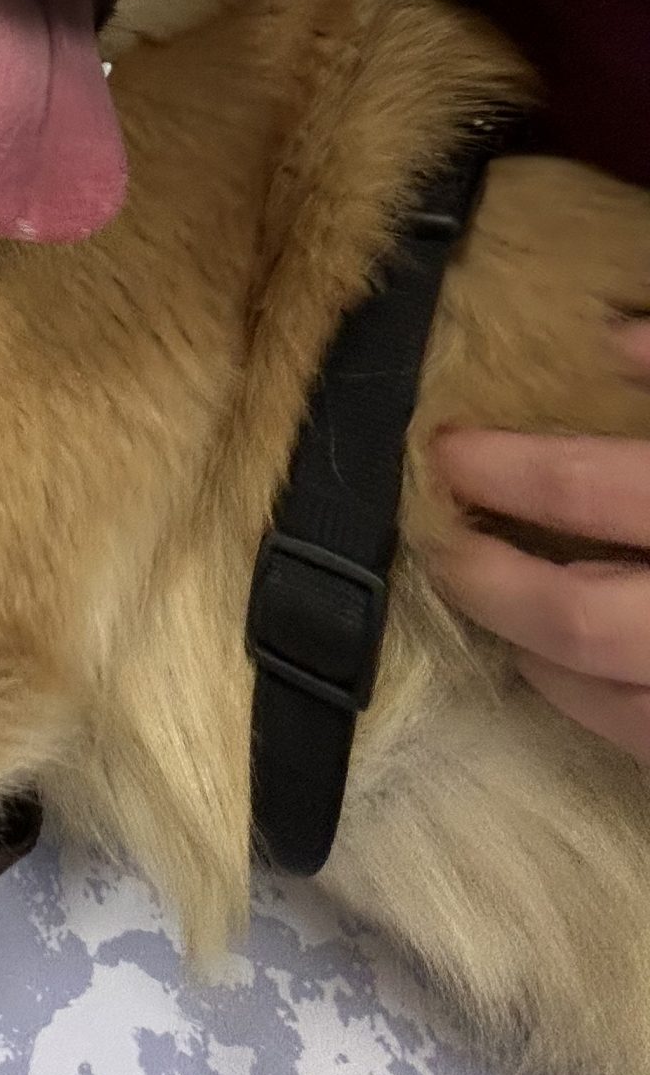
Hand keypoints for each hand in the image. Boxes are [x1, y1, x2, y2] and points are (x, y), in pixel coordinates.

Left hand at [432, 321, 649, 763]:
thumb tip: (613, 337)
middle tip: (444, 543)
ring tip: (495, 599)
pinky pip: (637, 737)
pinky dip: (590, 699)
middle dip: (495, 582)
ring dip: (534, 648)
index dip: (509, 470)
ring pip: (603, 697)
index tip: (449, 451)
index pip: (587, 491)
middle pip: (577, 618)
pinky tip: (565, 662)